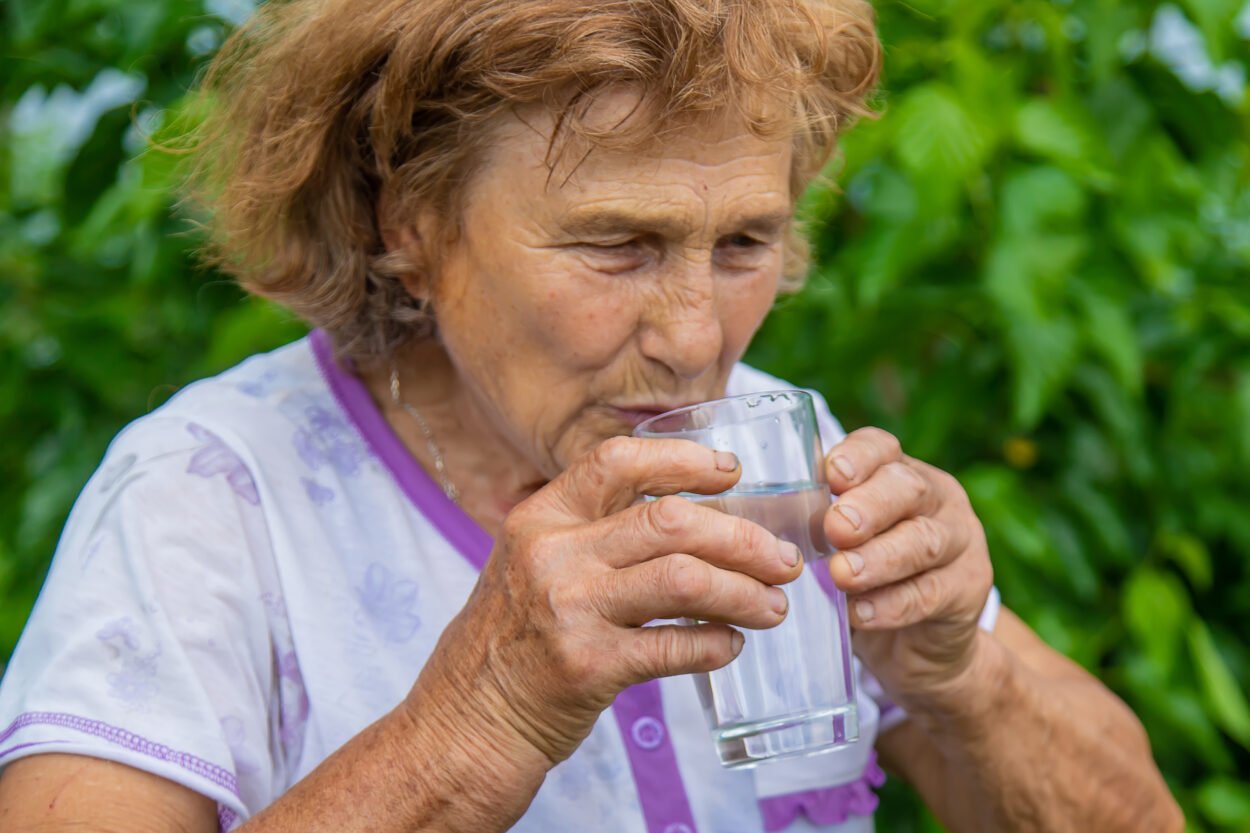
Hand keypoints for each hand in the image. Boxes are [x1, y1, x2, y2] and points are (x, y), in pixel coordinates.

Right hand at [406, 436, 803, 768]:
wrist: (467, 719)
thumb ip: (592, 529)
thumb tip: (697, 509)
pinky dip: (716, 643)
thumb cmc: (513, 637)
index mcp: (540, 517)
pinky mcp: (588, 666)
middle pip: (670, 520)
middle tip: (782, 559)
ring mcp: (569, 610)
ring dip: (744, 591)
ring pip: (685, 578)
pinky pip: (676, 646)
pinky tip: (731, 644)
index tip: (732, 473)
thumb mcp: (531, 561)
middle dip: (742, 538)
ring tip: (775, 606)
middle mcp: (552, 554)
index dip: (683, 460)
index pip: (617, 461)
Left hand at [823, 427, 992, 704]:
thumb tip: (753, 516)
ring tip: (841, 575)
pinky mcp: (968, 589)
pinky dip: (892, 605)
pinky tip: (861, 614)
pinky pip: (931, 594)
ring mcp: (959, 542)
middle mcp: (936, 498)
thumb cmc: (865, 578)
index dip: (858, 457)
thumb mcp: (840, 544)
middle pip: (908, 488)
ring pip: (923, 541)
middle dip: (869, 506)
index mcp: (898, 473)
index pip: (881, 448)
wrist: (918, 645)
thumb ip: (812, 524)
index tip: (831, 475)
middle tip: (835, 527)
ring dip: (879, 558)